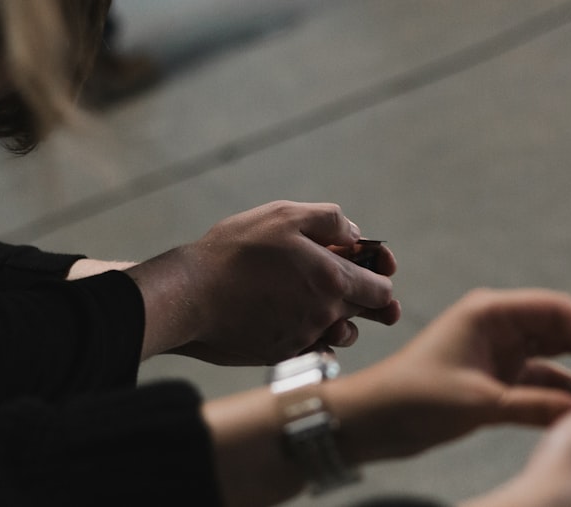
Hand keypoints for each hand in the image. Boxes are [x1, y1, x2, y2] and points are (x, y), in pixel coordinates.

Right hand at [127, 200, 398, 363]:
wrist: (189, 295)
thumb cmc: (234, 251)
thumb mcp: (283, 216)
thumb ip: (329, 220)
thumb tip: (355, 234)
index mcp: (332, 281)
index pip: (382, 290)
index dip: (381, 274)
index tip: (373, 265)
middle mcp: (324, 316)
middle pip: (363, 312)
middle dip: (361, 295)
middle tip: (341, 279)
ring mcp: (302, 339)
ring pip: (337, 333)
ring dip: (335, 317)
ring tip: (311, 297)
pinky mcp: (280, 354)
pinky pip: (309, 347)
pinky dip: (307, 333)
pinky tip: (287, 314)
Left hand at [328, 288, 570, 462]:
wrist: (369, 418)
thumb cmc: (411, 399)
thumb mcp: (476, 403)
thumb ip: (535, 405)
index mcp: (489, 312)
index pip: (558, 311)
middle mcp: (498, 323)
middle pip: (567, 326)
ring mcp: (500, 349)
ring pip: (561, 352)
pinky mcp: (497, 375)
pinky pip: (546, 378)